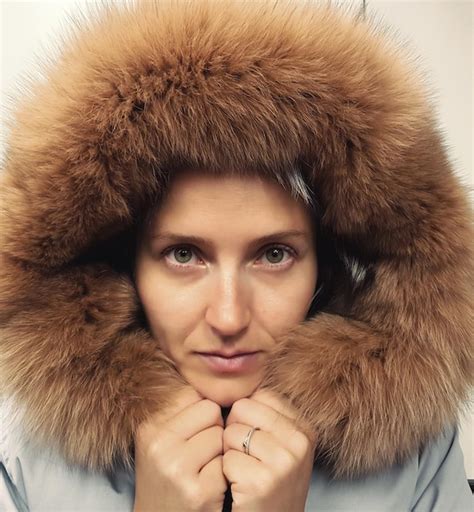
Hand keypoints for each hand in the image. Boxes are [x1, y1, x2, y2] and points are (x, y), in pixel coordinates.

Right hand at [133, 386, 226, 511]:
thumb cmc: (167, 477)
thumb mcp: (161, 441)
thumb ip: (180, 410)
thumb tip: (213, 373)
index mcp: (149, 426)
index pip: (193, 394)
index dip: (201, 413)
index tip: (192, 434)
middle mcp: (158, 443)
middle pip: (211, 409)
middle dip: (213, 429)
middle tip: (200, 454)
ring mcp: (176, 467)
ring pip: (221, 434)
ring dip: (219, 452)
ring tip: (202, 470)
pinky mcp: (197, 490)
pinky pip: (227, 462)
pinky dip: (223, 475)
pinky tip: (208, 487)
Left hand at [222, 388, 315, 511]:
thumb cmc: (267, 482)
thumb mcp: (279, 444)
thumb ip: (265, 414)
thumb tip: (233, 376)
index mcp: (304, 427)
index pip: (259, 395)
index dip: (246, 417)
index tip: (255, 441)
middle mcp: (299, 441)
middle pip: (242, 409)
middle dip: (234, 432)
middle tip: (247, 458)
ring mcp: (283, 462)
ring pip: (230, 433)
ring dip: (229, 454)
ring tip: (244, 472)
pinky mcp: (262, 482)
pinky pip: (225, 459)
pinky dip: (226, 474)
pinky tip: (240, 487)